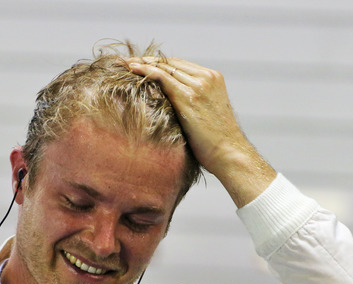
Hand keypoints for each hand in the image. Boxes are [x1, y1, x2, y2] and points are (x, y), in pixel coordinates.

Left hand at [127, 57, 275, 206]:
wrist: (229, 154)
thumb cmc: (216, 144)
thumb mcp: (205, 116)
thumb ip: (191, 104)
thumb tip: (169, 108)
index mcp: (213, 79)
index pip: (180, 65)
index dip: (158, 63)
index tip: (140, 64)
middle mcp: (207, 77)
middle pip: (171, 63)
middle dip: (147, 60)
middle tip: (126, 61)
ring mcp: (199, 85)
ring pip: (165, 67)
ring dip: (142, 63)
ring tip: (123, 64)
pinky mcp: (189, 96)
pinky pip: (163, 77)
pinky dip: (146, 71)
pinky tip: (132, 69)